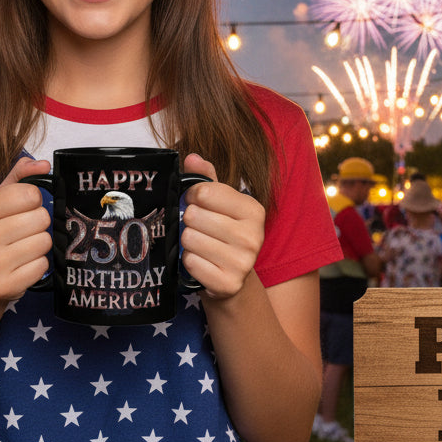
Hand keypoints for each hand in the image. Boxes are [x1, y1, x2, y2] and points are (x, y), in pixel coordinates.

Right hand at [0, 157, 52, 303]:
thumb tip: (44, 165)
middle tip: (21, 232)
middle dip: (37, 224)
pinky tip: (22, 265)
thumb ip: (21, 178)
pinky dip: (37, 265)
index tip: (20, 210)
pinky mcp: (5, 286)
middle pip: (41, 218)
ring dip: (39, 244)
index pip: (30, 193)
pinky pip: (42, 265)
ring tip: (21, 248)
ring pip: (44, 241)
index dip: (33, 201)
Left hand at [178, 153, 265, 299]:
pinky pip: (190, 262)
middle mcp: (253, 236)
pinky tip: (202, 262)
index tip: (196, 203)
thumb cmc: (224, 234)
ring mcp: (242, 262)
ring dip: (188, 243)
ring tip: (201, 245)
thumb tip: (192, 158)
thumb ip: (206, 179)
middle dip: (189, 222)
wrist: (233, 278)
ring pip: (189, 239)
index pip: (203, 191)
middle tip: (200, 229)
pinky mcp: (228, 283)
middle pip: (193, 216)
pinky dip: (189, 262)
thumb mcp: (220, 204)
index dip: (192, 196)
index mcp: (253, 210)